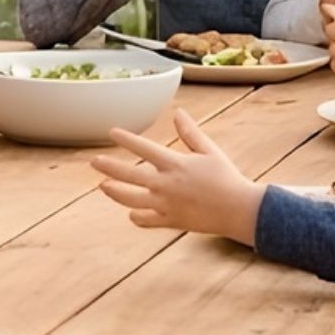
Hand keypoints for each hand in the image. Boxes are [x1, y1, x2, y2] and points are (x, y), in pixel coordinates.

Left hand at [89, 110, 262, 244]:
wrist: (239, 210)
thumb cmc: (226, 178)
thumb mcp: (209, 151)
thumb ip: (190, 134)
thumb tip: (178, 113)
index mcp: (176, 164)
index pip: (144, 149)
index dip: (126, 139)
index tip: (112, 132)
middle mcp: (167, 185)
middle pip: (130, 175)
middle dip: (110, 168)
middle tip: (95, 162)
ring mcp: (167, 205)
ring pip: (132, 200)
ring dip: (115, 193)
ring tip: (103, 186)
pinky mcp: (171, 221)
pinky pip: (147, 220)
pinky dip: (137, 216)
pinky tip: (131, 212)